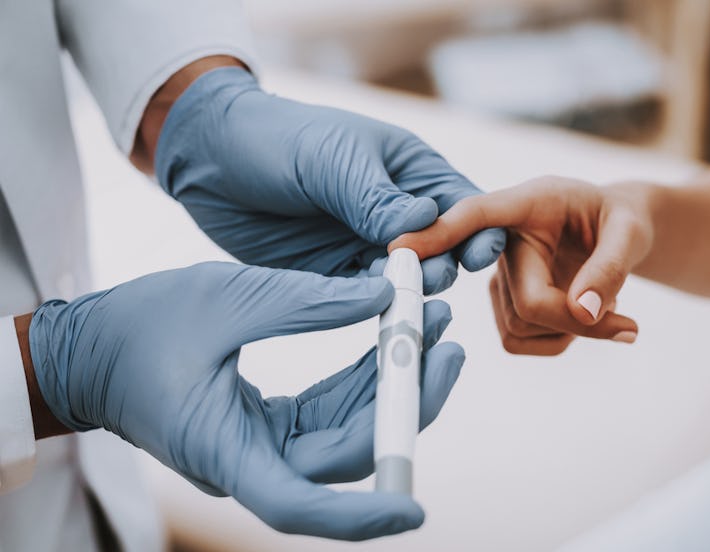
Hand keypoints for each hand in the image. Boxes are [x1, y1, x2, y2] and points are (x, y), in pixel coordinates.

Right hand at [27, 262, 463, 539]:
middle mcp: (251, 460)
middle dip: (405, 406)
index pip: (300, 506)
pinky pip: (330, 410)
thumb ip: (308, 303)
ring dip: (392, 385)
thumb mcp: (227, 300)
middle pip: (347, 457)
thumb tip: (385, 298)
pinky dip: (363, 378)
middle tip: (447, 348)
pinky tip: (393, 337)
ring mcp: (262, 444)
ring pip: (347, 431)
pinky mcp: (269, 424)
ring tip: (432, 329)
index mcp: (226, 450)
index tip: (415, 511)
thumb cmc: (138, 328)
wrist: (86, 350)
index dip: (360, 516)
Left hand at [154, 67, 504, 293]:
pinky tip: (377, 309)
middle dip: (444, 262)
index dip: (476, 228)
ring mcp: (366, 243)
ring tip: (406, 293)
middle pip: (442, 246)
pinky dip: (376, 304)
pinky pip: (367, 295)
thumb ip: (377, 197)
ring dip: (411, 287)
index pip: (461, 202)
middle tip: (431, 275)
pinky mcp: (335, 272)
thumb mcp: (333, 160)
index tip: (478, 250)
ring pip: (407, 276)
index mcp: (409, 170)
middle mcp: (396, 210)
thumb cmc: (279, 138)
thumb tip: (429, 221)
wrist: (211, 158)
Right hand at [393, 176, 651, 354]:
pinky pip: (521, 342)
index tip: (400, 247)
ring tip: (609, 307)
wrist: (617, 233)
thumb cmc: (621, 220)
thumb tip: (584, 311)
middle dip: (579, 322)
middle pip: (527, 303)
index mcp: (527, 204)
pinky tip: (580, 316)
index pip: (476, 216)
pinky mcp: (504, 306)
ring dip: (575, 331)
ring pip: (524, 328)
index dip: (439, 233)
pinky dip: (559, 341)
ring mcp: (499, 276)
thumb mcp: (631, 231)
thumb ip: (610, 266)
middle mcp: (503, 240)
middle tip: (630, 329)